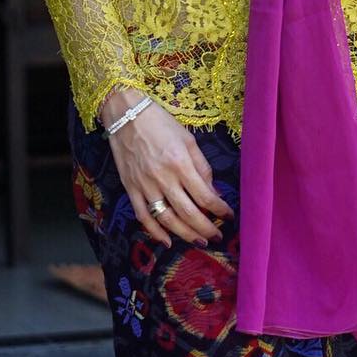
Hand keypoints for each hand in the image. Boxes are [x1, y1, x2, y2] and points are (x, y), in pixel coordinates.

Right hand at [100, 90, 232, 246]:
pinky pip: (143, 216)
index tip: (229, 215)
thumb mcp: (188, 140)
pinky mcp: (130, 189)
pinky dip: (155, 232)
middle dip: (205, 227)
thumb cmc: (161, 124)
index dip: (219, 209)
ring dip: (184, 234)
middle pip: (187, 212)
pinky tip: (168, 241)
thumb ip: (202, 167)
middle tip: (218, 236)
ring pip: (167, 219)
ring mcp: (145, 185)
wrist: (127, 115)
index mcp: (180, 163)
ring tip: (199, 241)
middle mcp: (163, 177)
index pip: (204, 195)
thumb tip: (213, 192)